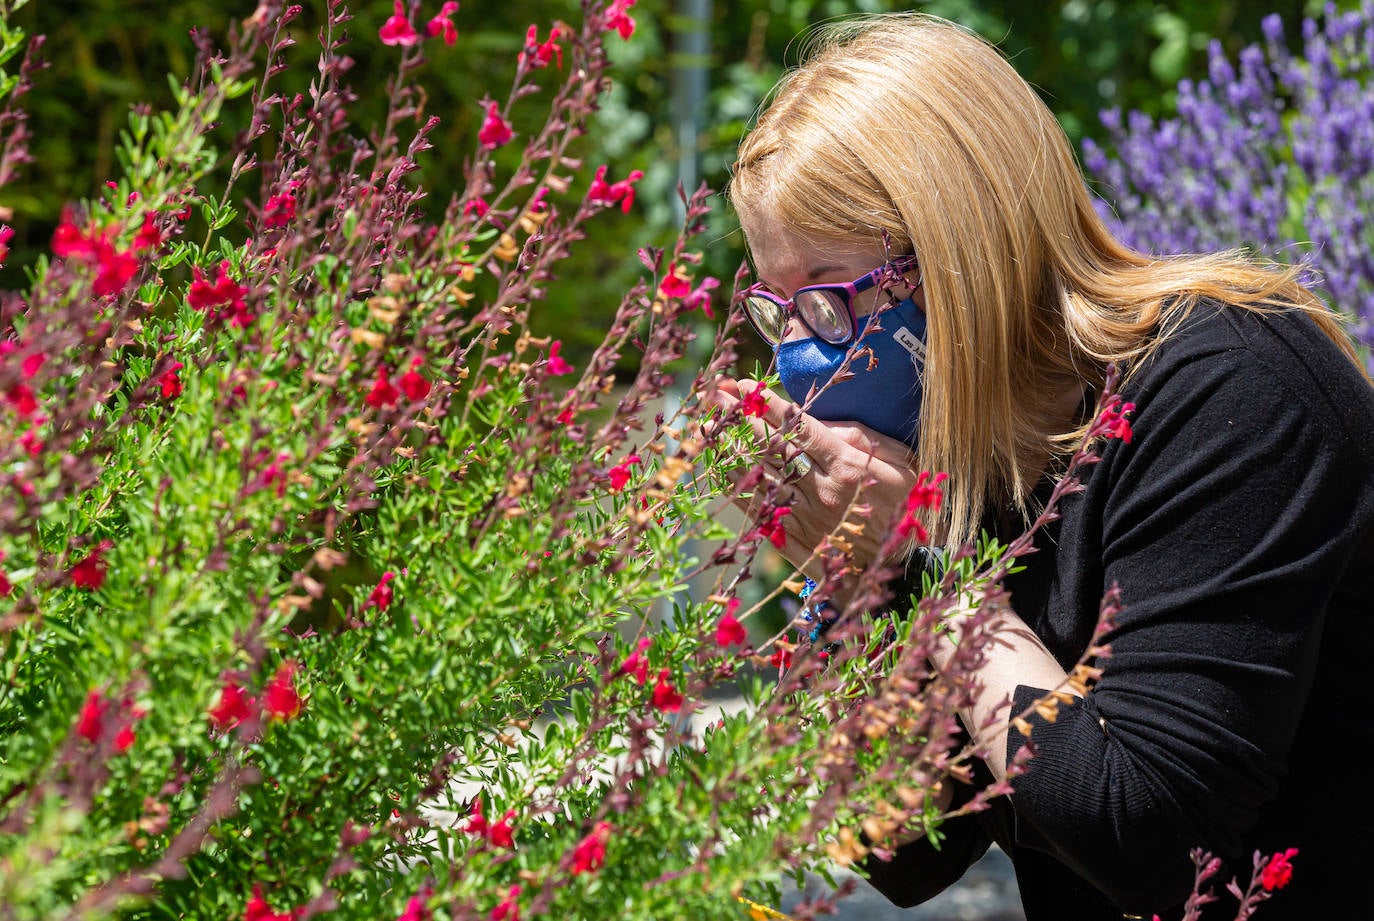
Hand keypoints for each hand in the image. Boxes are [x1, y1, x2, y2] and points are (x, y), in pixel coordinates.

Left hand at [703, 377, 926, 576]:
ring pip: (759, 478)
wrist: (908, 566)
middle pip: (771, 449)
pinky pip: (760, 511)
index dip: (766, 405)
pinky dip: (738, 489)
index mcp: (848, 467)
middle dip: (739, 418)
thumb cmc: (906, 504)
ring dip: (731, 450)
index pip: (798, 428)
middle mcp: (823, 493)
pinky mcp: (797, 543)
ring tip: (709, 427)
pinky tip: (720, 469)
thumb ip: (857, 436)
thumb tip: (815, 420)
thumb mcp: (899, 461)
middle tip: (713, 396)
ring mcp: (807, 519)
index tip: (741, 386)